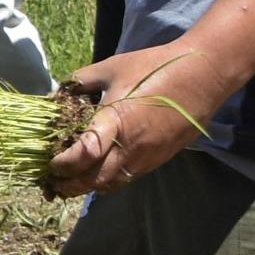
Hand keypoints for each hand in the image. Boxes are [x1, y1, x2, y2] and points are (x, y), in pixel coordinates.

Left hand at [44, 38, 238, 198]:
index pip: (83, 154)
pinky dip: (108, 182)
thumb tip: (56, 94)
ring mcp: (147, 156)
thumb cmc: (154, 67)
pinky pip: (127, 179)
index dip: (62, 164)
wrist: (202, 75)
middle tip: (54, 179)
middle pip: (94, 179)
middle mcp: (131, 145)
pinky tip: (98, 173)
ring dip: (88, 187)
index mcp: (115, 121)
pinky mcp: (158, 160)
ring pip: (111, 184)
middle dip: (70, 184)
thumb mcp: (111, 68)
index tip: (51, 162)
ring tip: (72, 181)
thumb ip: (80, 82)